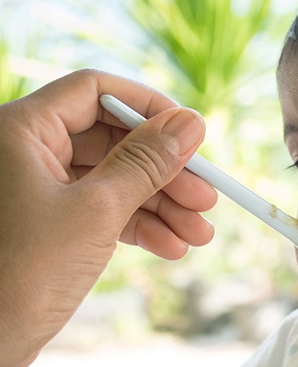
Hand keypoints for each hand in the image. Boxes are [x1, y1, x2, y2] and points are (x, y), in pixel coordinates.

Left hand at [0, 69, 215, 366]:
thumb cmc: (22, 273)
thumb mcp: (97, 210)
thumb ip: (146, 162)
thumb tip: (189, 124)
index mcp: (22, 130)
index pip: (96, 92)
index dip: (149, 109)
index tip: (192, 137)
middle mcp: (26, 152)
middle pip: (112, 140)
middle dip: (165, 172)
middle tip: (206, 199)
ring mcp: (37, 189)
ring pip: (113, 179)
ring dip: (161, 205)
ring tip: (198, 234)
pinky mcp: (49, 224)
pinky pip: (103, 210)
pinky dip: (139, 226)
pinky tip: (171, 247)